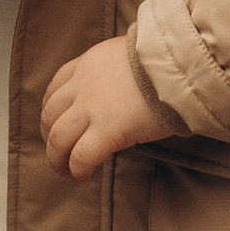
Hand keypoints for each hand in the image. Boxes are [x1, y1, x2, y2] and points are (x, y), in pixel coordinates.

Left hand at [41, 36, 184, 180]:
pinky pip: (80, 157)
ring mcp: (91, 108)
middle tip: (59, 154)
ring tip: (67, 172)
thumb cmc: (168, 60)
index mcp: (88, 63)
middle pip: (50, 116)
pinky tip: (86, 176)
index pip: (55, 89)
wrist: (180, 64)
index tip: (57, 126)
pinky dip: (78, 170)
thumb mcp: (131, 55)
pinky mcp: (107, 131)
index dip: (51, 112)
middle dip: (49, 139)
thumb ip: (117, 71)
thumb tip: (125, 90)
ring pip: (58, 139)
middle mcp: (82, 85)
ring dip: (58, 160)